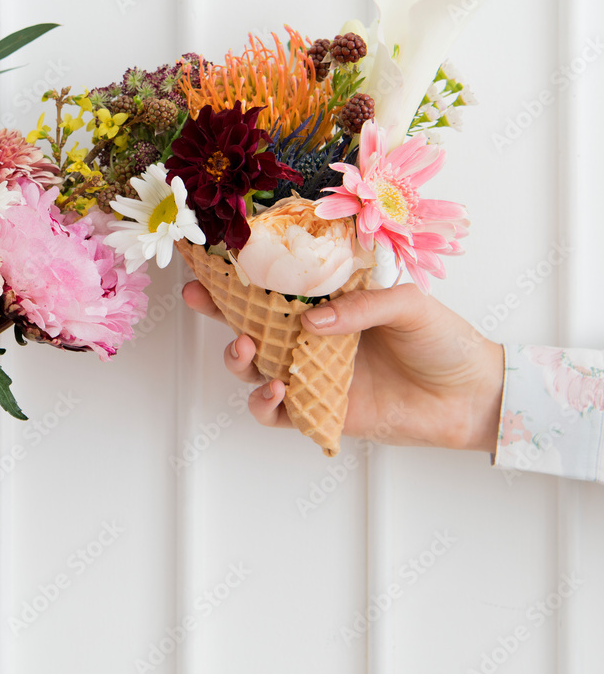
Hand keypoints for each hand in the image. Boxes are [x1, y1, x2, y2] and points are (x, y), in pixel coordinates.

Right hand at [182, 280, 503, 450]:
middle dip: (217, 311)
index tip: (209, 259)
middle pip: (250, 323)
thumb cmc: (445, 341)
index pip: (277, 286)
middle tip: (200, 298)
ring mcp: (314, 377)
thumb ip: (361, 307)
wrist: (473, 398)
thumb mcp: (409, 304)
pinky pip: (278, 413)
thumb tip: (309, 323)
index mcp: (330, 304)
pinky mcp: (321, 413)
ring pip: (254, 368)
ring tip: (246, 348)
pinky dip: (266, 404)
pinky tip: (277, 391)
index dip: (241, 274)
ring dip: (238, 359)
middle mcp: (313, 339)